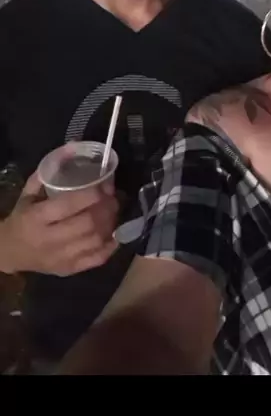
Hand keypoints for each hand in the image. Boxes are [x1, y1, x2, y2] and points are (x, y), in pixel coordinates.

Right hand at [0, 171, 118, 276]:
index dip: (91, 194)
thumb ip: (48, 171)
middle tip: (114, 198)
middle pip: (86, 224)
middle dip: (105, 208)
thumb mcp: (28, 193)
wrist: (8, 252)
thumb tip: (73, 146)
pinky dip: (111, 245)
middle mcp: (49, 239)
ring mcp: (61, 257)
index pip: (69, 205)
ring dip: (110, 224)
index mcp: (37, 218)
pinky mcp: (69, 270)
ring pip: (94, 241)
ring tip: (113, 211)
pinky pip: (97, 259)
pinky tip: (114, 232)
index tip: (104, 185)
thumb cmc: (21, 217)